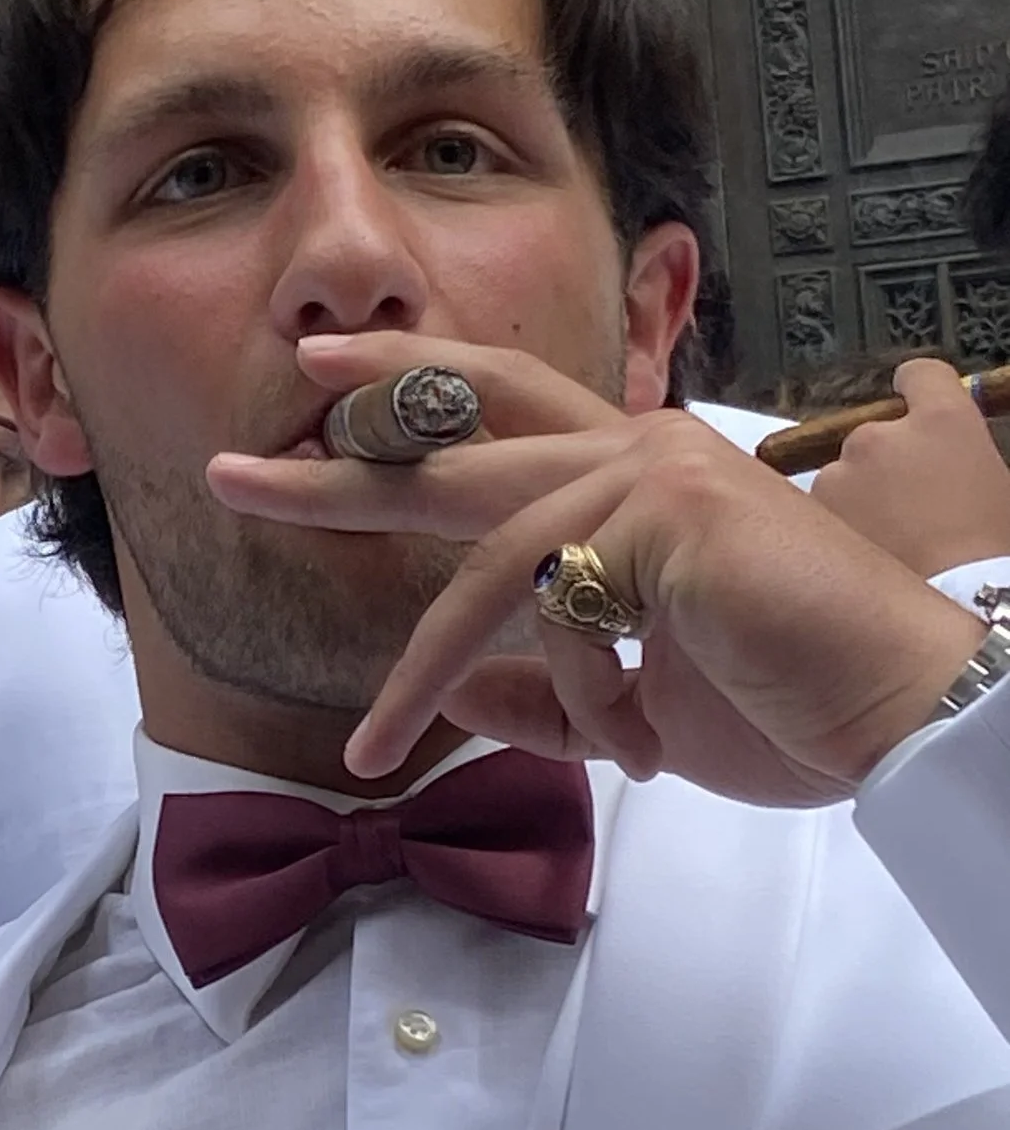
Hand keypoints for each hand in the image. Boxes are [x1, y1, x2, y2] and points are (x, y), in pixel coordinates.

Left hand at [204, 330, 983, 800]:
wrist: (899, 718)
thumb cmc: (787, 705)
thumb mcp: (630, 707)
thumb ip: (539, 690)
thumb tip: (450, 692)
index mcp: (635, 470)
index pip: (502, 410)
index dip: (409, 390)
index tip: (319, 378)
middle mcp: (637, 449)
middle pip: (455, 443)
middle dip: (336, 468)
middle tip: (231, 476)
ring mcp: (650, 474)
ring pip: (485, 563)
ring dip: (418, 669)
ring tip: (367, 747)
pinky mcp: (665, 518)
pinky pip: (546, 615)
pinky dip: (552, 701)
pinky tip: (616, 751)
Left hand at [804, 354, 1009, 576]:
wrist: (961, 609)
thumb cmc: (995, 550)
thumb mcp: (998, 488)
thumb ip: (963, 458)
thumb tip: (947, 463)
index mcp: (944, 420)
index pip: (920, 376)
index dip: (918, 392)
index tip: (916, 413)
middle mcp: (883, 434)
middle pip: (874, 435)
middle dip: (885, 465)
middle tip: (907, 511)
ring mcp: (841, 472)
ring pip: (842, 476)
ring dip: (857, 499)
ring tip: (886, 544)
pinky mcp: (812, 514)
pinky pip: (821, 513)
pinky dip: (835, 528)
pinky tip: (864, 559)